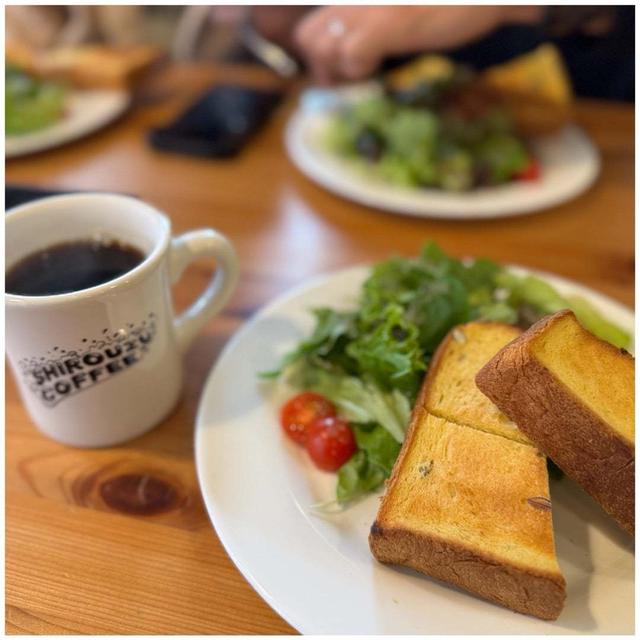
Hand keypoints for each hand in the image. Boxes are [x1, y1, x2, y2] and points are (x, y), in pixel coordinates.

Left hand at [294, 5, 541, 84]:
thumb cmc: (450, 2)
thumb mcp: (400, 13)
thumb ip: (374, 26)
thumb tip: (356, 56)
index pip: (312, 26)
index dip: (320, 54)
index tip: (341, 72)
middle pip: (306, 37)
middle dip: (322, 67)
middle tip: (350, 78)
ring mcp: (366, 8)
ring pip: (321, 48)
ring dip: (340, 70)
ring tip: (369, 69)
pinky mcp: (385, 23)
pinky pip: (350, 54)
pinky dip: (359, 69)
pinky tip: (381, 63)